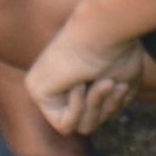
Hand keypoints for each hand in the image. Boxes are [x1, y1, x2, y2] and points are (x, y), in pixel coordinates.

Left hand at [26, 12, 145, 137]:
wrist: (107, 29)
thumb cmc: (118, 50)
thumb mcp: (119, 83)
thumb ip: (105, 104)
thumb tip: (89, 125)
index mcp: (78, 78)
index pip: (96, 113)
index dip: (112, 107)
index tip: (120, 86)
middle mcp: (60, 82)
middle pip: (88, 123)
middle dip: (105, 109)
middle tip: (110, 83)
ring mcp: (46, 85)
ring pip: (78, 126)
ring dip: (95, 107)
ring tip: (101, 82)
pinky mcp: (35, 89)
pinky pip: (63, 125)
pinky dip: (77, 109)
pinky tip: (77, 84)